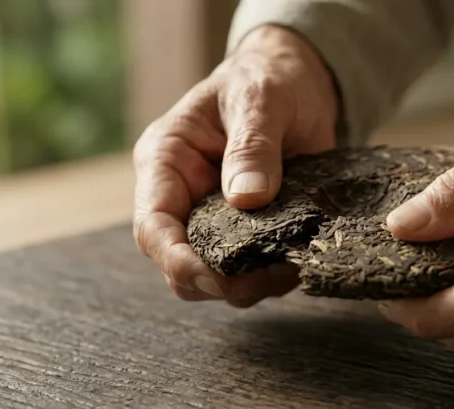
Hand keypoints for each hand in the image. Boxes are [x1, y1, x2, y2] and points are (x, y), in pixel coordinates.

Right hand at [132, 26, 338, 306]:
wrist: (297, 82)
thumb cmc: (267, 79)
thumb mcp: (260, 100)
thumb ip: (253, 146)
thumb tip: (248, 199)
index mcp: (166, 162)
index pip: (153, 226)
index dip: (178, 261)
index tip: (217, 279)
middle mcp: (183, 197)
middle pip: (180, 264)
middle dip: (220, 282)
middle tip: (274, 275)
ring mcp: (214, 218)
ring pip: (216, 276)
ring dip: (252, 284)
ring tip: (294, 265)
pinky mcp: (248, 230)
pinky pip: (250, 269)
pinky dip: (273, 275)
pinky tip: (300, 259)